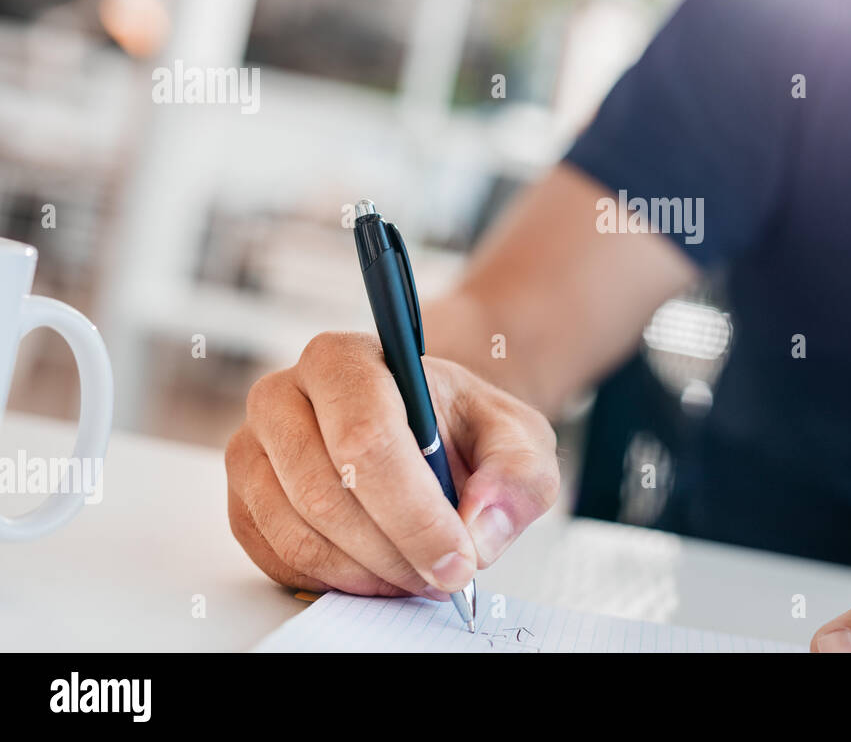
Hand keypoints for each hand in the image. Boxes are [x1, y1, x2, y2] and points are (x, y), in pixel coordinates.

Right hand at [226, 332, 559, 598]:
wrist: (425, 430)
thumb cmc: (460, 426)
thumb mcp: (516, 438)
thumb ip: (515, 476)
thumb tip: (478, 529)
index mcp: (346, 359)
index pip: (366, 437)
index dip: (413, 511)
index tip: (459, 556)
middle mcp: (283, 395)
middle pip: (326, 494)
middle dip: (397, 551)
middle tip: (447, 574)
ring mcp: (253, 451)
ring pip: (300, 536)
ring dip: (370, 573)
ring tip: (419, 570)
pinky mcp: (243, 503)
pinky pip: (279, 560)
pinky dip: (337, 581)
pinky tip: (380, 569)